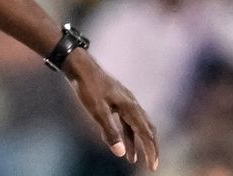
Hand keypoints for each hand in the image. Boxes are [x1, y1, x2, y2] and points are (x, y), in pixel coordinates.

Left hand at [65, 49, 159, 170]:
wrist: (80, 67)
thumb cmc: (88, 87)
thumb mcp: (98, 111)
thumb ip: (110, 132)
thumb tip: (121, 153)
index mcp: (131, 107)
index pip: (147, 134)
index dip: (151, 151)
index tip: (152, 167)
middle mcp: (132, 104)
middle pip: (148, 129)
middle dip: (150, 148)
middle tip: (151, 164)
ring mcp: (125, 101)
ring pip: (136, 126)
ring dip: (135, 143)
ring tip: (131, 159)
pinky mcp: (116, 100)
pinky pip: (126, 120)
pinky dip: (125, 133)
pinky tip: (119, 141)